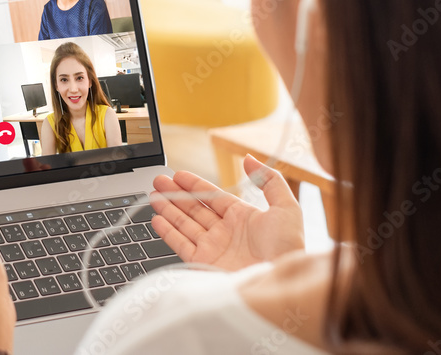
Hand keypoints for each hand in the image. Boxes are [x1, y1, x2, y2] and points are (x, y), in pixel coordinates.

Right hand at [150, 155, 304, 271]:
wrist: (279, 282)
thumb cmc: (287, 248)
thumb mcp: (287, 207)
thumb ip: (269, 180)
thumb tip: (249, 159)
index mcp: (243, 218)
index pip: (213, 197)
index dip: (195, 185)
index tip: (178, 175)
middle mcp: (226, 233)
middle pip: (195, 209)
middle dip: (176, 194)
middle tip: (159, 181)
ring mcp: (214, 248)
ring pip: (185, 224)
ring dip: (168, 209)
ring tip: (153, 195)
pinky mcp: (204, 264)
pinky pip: (181, 245)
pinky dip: (168, 232)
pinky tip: (157, 219)